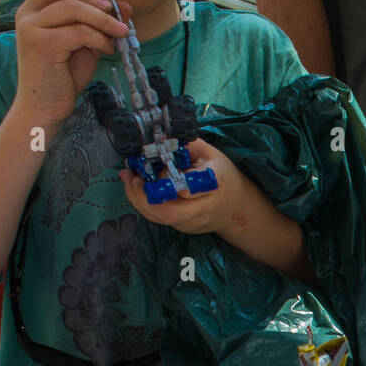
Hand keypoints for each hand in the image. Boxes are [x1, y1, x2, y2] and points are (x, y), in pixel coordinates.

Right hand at [13, 0, 128, 129]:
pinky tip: (107, 50)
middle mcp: (28, 13)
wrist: (44, 110)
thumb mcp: (87, 44)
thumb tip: (126, 7)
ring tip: (119, 35)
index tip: (106, 1)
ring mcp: (31, 27)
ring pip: (74, 6)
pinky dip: (100, 39)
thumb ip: (100, 24)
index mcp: (35, 8)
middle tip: (112, 13)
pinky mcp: (40, 44)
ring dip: (104, 20)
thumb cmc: (63, 79)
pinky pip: (79, 31)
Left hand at [120, 139, 241, 234]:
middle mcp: (203, 208)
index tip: (155, 170)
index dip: (167, 181)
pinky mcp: (184, 228)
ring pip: (160, 217)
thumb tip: (161, 137)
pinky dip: (144, 204)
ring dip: (139, 200)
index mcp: (214, 184)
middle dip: (144, 195)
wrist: (236, 208)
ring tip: (129, 180)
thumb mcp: (211, 154)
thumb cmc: (223, 177)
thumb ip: (187, 145)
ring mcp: (193, 222)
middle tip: (132, 177)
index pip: (188, 188)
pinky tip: (136, 190)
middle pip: (169, 211)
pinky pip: (159, 219)